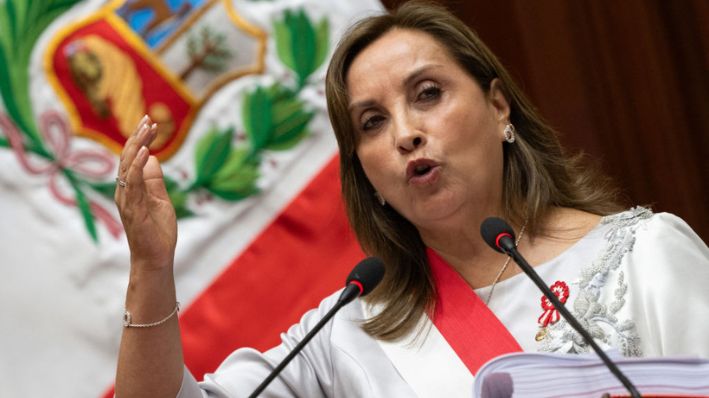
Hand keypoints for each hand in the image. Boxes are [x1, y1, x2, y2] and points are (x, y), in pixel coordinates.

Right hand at [115, 115, 176, 271]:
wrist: (156, 257)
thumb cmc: (158, 231)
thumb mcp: (161, 199)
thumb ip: (154, 180)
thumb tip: (152, 157)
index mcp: (132, 188)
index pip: (133, 158)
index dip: (141, 140)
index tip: (151, 123)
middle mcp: (125, 191)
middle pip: (128, 157)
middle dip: (138, 136)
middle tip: (149, 118)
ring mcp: (127, 199)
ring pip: (128, 166)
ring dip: (138, 145)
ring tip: (148, 128)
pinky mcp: (132, 208)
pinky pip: (132, 183)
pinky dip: (136, 165)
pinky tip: (144, 151)